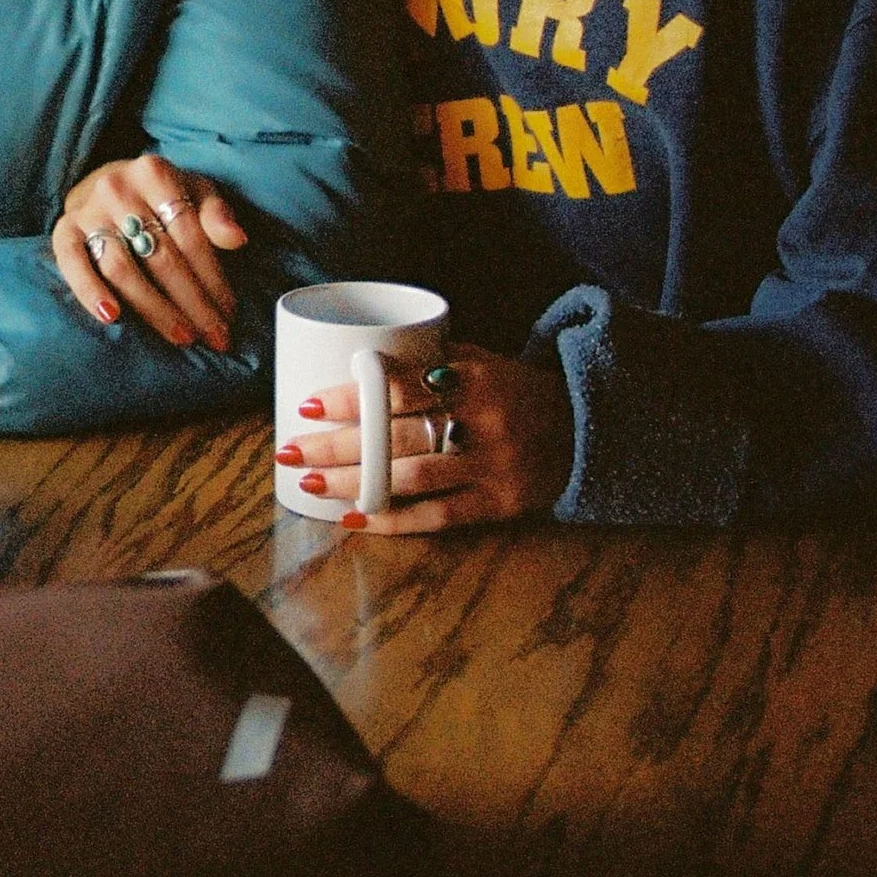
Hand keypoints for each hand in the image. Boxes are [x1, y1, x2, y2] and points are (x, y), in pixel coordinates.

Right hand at [49, 152, 246, 352]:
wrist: (107, 181)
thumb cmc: (159, 194)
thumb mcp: (195, 192)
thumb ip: (216, 214)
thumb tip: (237, 239)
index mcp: (154, 173)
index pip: (190, 236)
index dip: (214, 279)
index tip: (229, 313)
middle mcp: (116, 188)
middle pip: (160, 256)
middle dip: (192, 302)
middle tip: (212, 335)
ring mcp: (87, 210)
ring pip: (122, 268)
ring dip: (154, 308)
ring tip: (180, 335)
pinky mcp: (63, 231)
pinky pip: (73, 265)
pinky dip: (90, 292)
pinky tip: (111, 316)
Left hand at [274, 341, 573, 533]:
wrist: (587, 426)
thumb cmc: (516, 389)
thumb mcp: (483, 360)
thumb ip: (432, 360)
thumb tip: (356, 357)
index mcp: (475, 378)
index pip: (400, 387)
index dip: (351, 397)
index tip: (307, 405)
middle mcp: (485, 421)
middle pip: (397, 437)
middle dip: (336, 446)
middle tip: (289, 450)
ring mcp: (495, 466)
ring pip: (411, 478)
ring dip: (354, 484)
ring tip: (310, 483)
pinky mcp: (502, 503)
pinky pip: (439, 516)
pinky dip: (394, 519)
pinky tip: (355, 519)